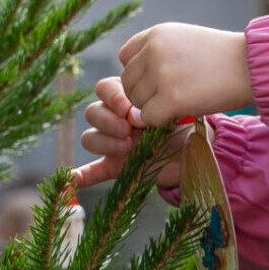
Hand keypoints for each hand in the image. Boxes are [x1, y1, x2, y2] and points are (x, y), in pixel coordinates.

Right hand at [73, 78, 200, 189]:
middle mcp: (115, 119)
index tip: (132, 108)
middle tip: (129, 128)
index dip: (114, 97)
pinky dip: (81, 176)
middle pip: (92, 112)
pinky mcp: (116, 166)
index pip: (104, 89)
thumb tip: (135, 117)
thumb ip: (155, 108)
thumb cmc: (185, 124)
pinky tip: (74, 180)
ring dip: (104, 141)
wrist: (195, 150)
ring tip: (127, 147)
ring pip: (89, 137)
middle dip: (108, 119)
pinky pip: (93, 170)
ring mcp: (113, 143)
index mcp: (127, 99)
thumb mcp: (173, 109)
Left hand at [119, 23, 252, 127]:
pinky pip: (149, 117)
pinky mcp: (171, 98)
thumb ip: (159, 52)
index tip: (158, 81)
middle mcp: (154, 50)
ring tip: (179, 103)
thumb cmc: (224, 57)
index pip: (126, 57)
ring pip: (136, 101)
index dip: (139, 73)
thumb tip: (136, 79)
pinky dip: (160, 121)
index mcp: (157, 34)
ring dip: (153, 108)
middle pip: (127, 82)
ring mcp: (162, 74)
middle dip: (144, 94)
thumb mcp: (186, 40)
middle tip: (170, 98)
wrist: (252, 66)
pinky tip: (180, 113)